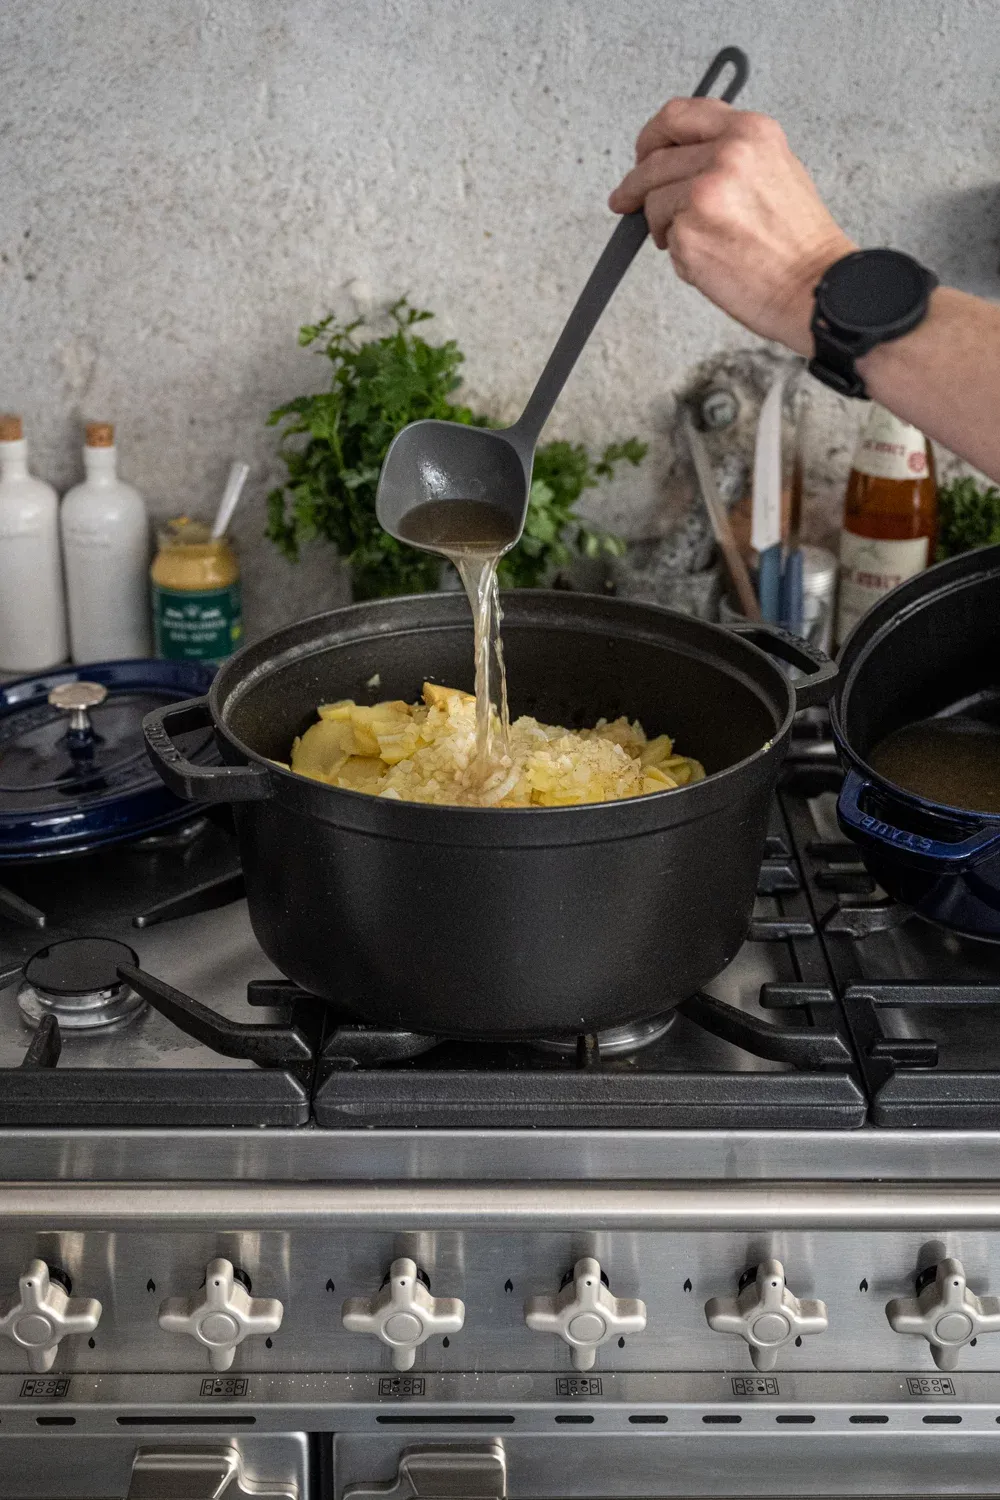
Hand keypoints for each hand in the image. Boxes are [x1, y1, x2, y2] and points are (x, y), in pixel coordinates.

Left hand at [609, 99, 854, 354]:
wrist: (815, 285)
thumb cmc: (799, 241)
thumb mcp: (775, 169)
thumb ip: (729, 154)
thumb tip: (681, 160)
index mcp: (749, 131)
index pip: (679, 115)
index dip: (652, 135)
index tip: (642, 153)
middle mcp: (726, 154)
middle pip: (654, 161)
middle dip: (635, 185)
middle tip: (625, 200)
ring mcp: (704, 192)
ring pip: (654, 202)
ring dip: (662, 225)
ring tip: (694, 243)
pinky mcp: (689, 232)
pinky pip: (667, 239)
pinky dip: (680, 255)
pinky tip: (711, 262)